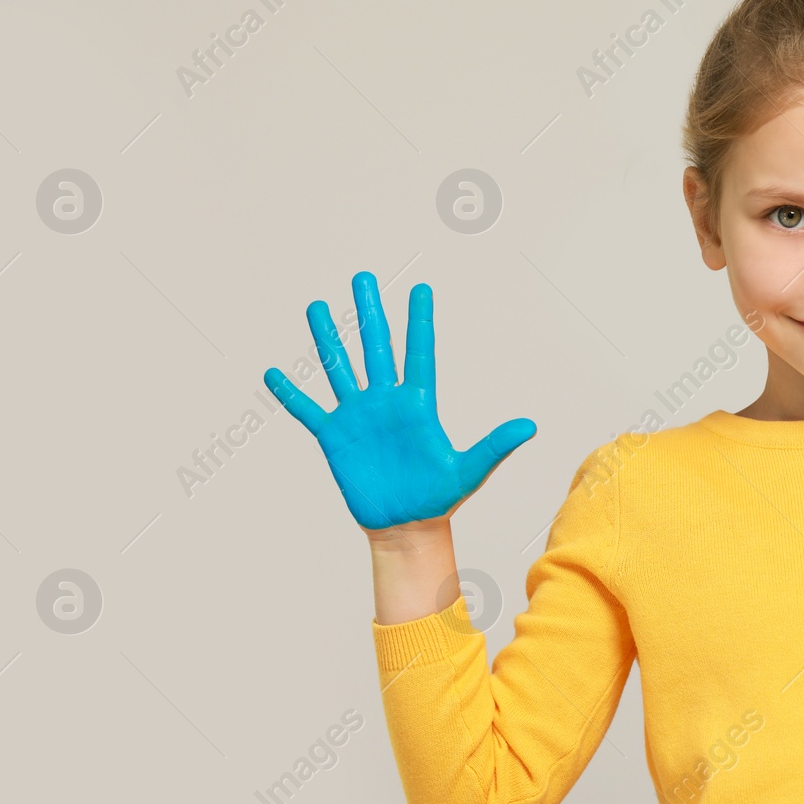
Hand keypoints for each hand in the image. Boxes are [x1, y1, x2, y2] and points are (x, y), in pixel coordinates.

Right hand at [263, 272, 535, 531]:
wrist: (406, 526)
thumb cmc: (439, 498)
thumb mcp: (468, 471)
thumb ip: (494, 446)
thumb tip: (530, 426)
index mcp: (417, 404)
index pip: (418, 353)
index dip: (419, 321)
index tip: (421, 289)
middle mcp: (386, 402)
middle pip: (375, 347)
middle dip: (369, 312)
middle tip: (363, 277)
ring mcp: (358, 416)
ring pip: (340, 368)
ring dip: (327, 338)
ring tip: (317, 306)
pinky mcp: (335, 437)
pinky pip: (309, 410)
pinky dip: (291, 394)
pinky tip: (273, 373)